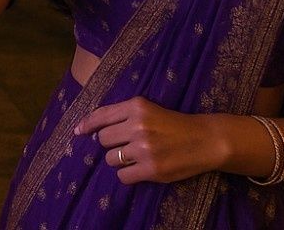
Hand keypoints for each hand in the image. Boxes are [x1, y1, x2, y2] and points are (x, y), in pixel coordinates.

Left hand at [73, 97, 222, 183]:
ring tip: (135, 156)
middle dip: (111, 143)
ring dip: (119, 160)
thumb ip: (122, 115)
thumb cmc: (174, 124)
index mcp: (136, 106)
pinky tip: (139, 169)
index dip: (87, 124)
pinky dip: (127, 174)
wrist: (204, 140)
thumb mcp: (148, 109)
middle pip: (103, 139)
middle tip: (126, 144)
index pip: (102, 115)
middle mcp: (137, 126)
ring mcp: (144, 149)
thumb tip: (89, 128)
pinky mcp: (151, 169)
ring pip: (111, 159)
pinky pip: (122, 176)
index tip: (78, 131)